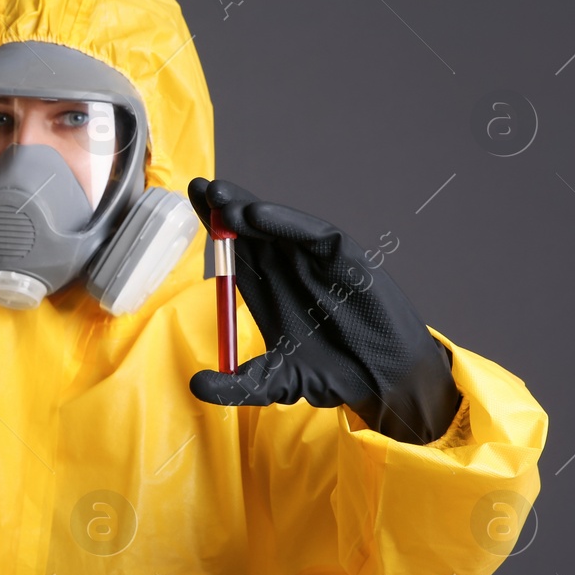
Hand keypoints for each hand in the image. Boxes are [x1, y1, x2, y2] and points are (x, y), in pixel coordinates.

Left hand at [185, 178, 460, 444]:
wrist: (385, 381)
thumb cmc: (333, 374)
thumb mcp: (275, 383)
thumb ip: (237, 385)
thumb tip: (195, 386)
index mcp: (267, 289)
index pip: (233, 250)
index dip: (213, 226)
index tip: (189, 202)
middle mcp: (288, 269)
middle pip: (250, 230)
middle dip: (224, 207)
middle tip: (199, 187)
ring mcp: (316, 262)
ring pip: (277, 226)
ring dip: (249, 209)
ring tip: (222, 198)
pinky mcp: (344, 261)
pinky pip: (313, 234)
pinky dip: (286, 222)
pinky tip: (258, 214)